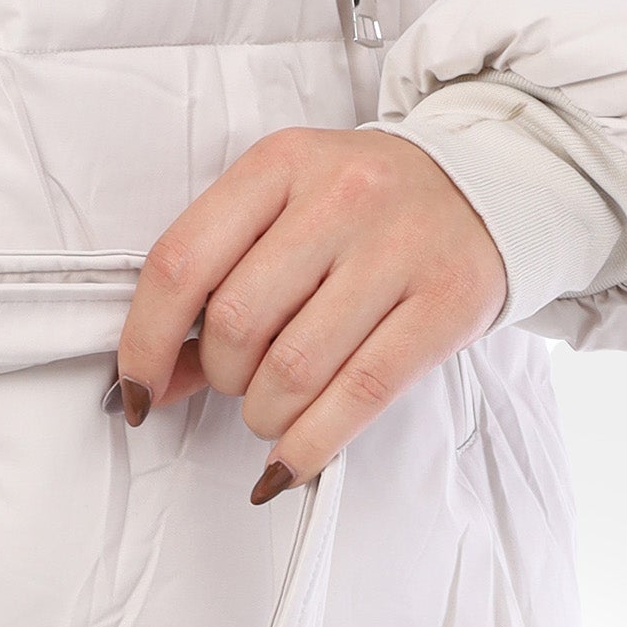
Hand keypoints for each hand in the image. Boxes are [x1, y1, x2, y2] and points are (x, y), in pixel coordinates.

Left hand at [114, 127, 506, 497]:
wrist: (488, 187)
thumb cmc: (369, 214)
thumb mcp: (287, 216)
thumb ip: (218, 284)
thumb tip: (154, 381)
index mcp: (282, 165)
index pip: (182, 262)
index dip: (146, 342)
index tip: (138, 391)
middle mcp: (340, 196)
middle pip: (236, 324)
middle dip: (223, 379)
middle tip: (244, 382)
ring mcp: (397, 248)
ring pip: (292, 370)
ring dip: (266, 417)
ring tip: (276, 411)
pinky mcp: (444, 303)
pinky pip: (358, 396)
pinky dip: (308, 446)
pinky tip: (290, 462)